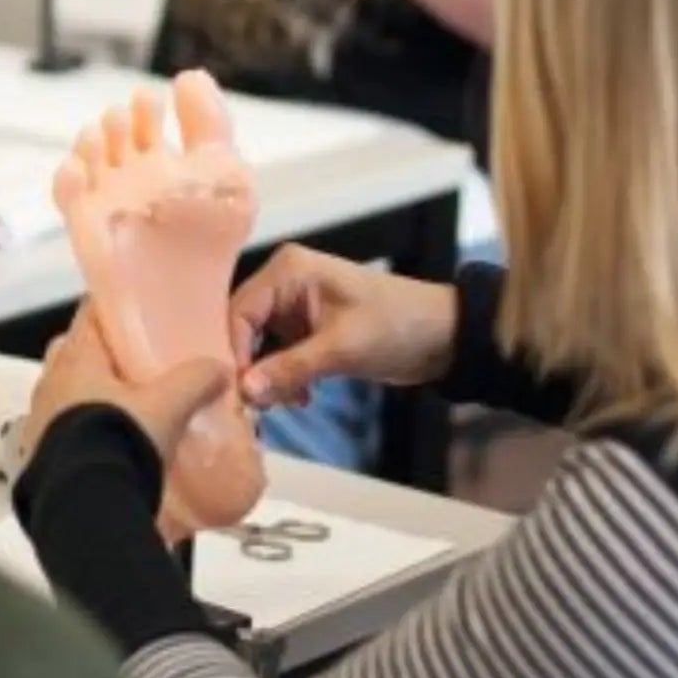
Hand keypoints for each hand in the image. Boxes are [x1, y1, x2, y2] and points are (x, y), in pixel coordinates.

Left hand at [17, 303, 231, 471]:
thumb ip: (195, 380)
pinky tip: (108, 448)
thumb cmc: (117, 443)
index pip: (89, 313)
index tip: (133, 313)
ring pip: (67, 394)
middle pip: (76, 354)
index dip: (112, 310)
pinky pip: (61, 432)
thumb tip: (217, 368)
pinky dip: (82, 434)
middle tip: (135, 367)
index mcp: (75, 358)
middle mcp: (50, 383)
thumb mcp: (169, 406)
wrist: (85, 505)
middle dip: (103, 358)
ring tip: (126, 412)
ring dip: (91, 399)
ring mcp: (38, 420)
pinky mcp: (38, 455)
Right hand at [229, 245, 457, 409]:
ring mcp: (295, 307)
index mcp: (288, 270)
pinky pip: (279, 355)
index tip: (238, 393)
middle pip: (245, 329)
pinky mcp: (307, 329)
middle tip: (261, 407)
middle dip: (251, 369)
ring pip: (260, 346)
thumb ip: (290, 368)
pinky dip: (284, 378)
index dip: (235, 352)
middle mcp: (285, 283)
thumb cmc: (395, 327)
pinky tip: (302, 398)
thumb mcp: (341, 349)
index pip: (240, 311)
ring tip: (288, 403)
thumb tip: (245, 391)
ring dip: (269, 378)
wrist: (442, 336)